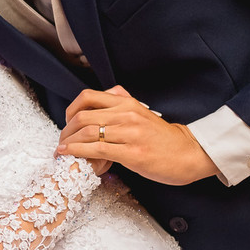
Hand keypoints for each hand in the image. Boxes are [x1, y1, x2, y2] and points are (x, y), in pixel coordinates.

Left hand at [57, 86, 217, 185]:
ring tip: (61, 150)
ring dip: (68, 142)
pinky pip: (97, 149)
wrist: (188, 154)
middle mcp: (127, 114)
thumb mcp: (142, 112)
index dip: (71, 109)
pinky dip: (78, 151)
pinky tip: (69, 154)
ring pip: (87, 132)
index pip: (88, 97)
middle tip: (61, 140)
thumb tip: (108, 94)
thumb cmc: (164, 138)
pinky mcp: (131, 153)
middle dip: (65, 129)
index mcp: (127, 103)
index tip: (67, 122)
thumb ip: (123, 102)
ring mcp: (129, 133)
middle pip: (83, 115)